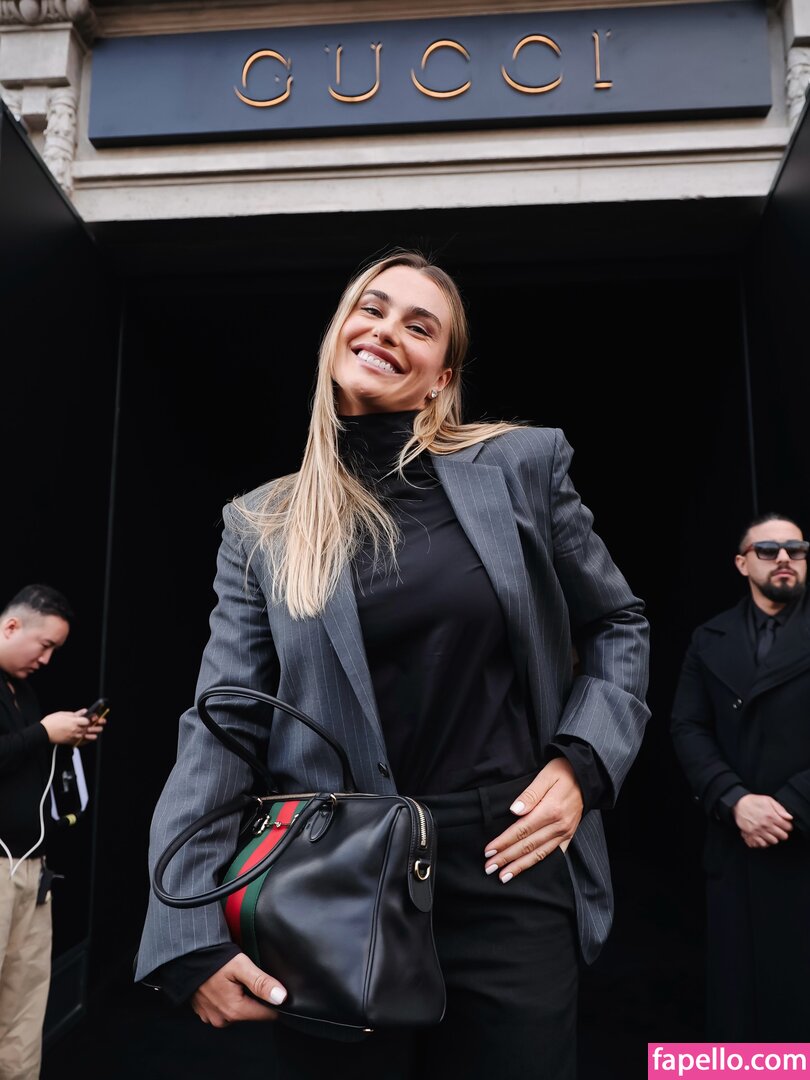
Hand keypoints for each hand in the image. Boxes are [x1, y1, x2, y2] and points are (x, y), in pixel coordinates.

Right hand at [40, 710, 104, 746]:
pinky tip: (90, 738)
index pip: (88, 720)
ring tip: (98, 731)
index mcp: (74, 722)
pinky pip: (81, 742)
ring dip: (94, 733)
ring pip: (87, 736)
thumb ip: (76, 714)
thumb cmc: (51, 722)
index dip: (93, 718)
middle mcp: (75, 730)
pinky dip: (87, 740)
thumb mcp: (63, 714)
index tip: (96, 716)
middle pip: (90, 728)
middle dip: (97, 725)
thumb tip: (84, 711)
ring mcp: (73, 737)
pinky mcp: (70, 741)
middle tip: (102, 723)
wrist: (43, 732)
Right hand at [191, 953, 287, 1027]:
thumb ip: (261, 982)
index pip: (267, 1014)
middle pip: (252, 1012)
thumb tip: (281, 997)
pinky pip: (224, 1010)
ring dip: (240, 998)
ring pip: (238, 1011)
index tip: (272, 986)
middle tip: (248, 977)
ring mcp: (212, 1017)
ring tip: (235, 980)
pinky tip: (224, 985)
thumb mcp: (241, 966)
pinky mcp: (205, 1013)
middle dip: (255, 997)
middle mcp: (223, 1019)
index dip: (274, 1001)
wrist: (186, 957)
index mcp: (235, 1010)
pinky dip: (227, 999)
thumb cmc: (213, 960)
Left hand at [483, 757, 583, 882]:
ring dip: (520, 866)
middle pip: (528, 846)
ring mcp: (565, 832)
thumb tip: (514, 811)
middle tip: (489, 868)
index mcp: (551, 810)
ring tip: (504, 876)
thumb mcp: (546, 775)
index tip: (489, 851)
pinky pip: (554, 854)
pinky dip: (540, 864)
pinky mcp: (569, 835)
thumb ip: (530, 794)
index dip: (504, 842)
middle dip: (507, 858)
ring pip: (539, 854)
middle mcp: (559, 825)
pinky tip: (528, 871)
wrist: (588, 776)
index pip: (522, 830)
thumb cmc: (564, 772)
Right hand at [732, 793, 792, 847]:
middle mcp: (766, 825)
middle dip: (783, 833)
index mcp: (772, 816)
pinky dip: (765, 842)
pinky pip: (762, 844)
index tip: (785, 825)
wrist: (739, 803)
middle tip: (779, 830)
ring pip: (774, 841)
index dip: (788, 826)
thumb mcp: (769, 800)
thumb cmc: (753, 801)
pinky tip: (765, 837)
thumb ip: (780, 809)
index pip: (788, 827)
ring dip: (774, 838)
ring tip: (772, 833)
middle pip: (783, 836)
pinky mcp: (752, 834)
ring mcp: (759, 830)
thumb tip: (789, 817)